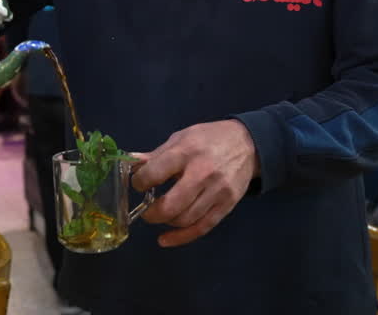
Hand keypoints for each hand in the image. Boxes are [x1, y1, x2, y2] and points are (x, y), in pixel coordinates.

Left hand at [131, 120, 258, 247]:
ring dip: (166, 222)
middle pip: (170, 205)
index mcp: (187, 152)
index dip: (139, 182)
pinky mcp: (226, 205)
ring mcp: (216, 192)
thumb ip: (156, 154)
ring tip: (162, 214)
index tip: (138, 184)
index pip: (155, 173)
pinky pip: (201, 228)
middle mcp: (202, 173)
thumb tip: (129, 162)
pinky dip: (180, 238)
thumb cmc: (210, 138)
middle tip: (147, 210)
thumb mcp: (182, 137)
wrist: (248, 144)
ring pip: (184, 219)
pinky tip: (165, 240)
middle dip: (152, 213)